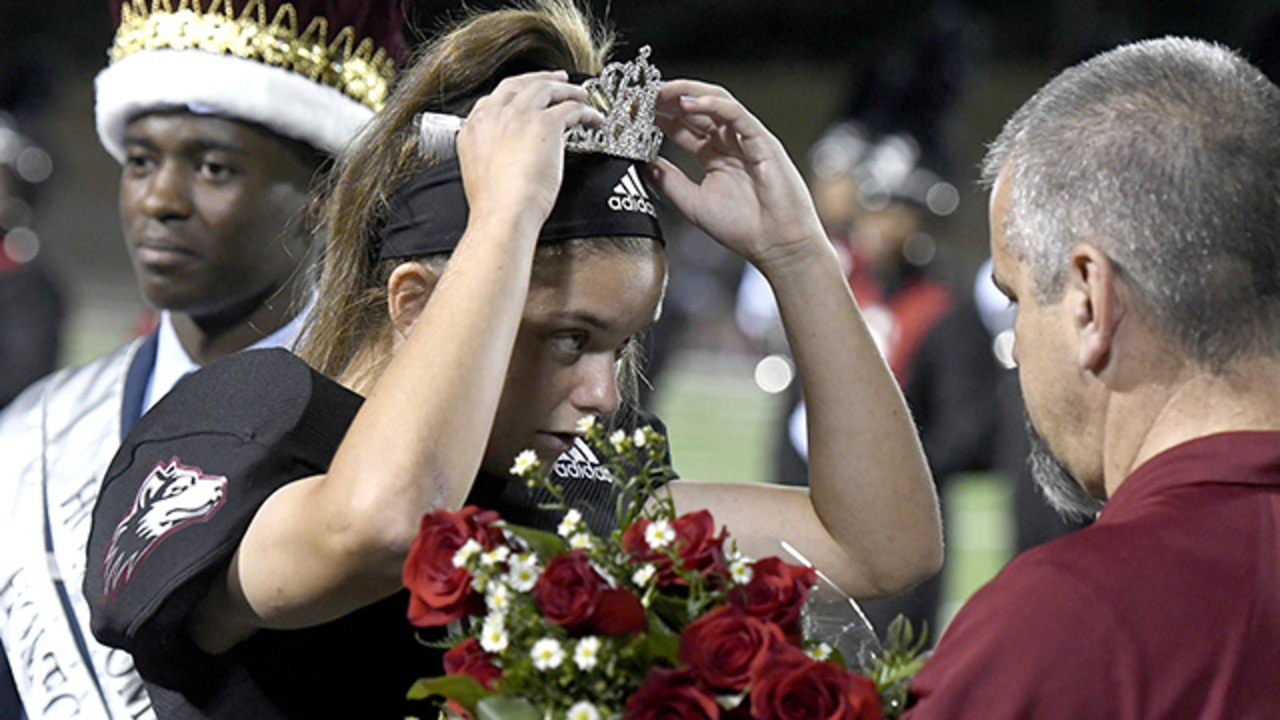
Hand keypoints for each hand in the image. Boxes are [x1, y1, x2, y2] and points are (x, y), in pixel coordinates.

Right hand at [456, 71, 603, 235]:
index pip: (497, 97)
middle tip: (560, 81)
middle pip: (522, 84)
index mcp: (476, 126)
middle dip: (543, 79)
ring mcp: (519, 116)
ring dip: (568, 90)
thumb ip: (491, 152)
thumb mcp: (480, 171)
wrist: (502, 214)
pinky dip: (586, 111)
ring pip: (547, 89)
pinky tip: (594, 119)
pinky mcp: (545, 124)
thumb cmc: (494, 205)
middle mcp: (495, 115)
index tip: (529, 93)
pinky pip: (571, 109)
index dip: (518, 91)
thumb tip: (508, 153)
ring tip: (581, 95)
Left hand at [649, 79, 826, 272]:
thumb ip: (669, 181)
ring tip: (660, 92)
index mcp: (714, 156)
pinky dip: (712, 104)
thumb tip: (645, 163)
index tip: (633, 111)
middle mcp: (729, 143)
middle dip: (667, 99)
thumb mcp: (693, 203)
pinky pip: (736, 115)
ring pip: (715, 102)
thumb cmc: (744, 228)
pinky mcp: (762, 141)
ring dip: (686, 93)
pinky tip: (689, 103)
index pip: (683, 126)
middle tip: (640, 94)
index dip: (658, 116)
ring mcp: (746, 139)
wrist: (776, 246)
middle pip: (696, 109)